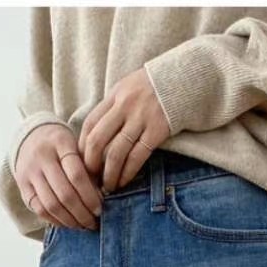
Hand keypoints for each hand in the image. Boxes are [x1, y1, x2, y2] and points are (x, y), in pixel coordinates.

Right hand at [15, 123, 102, 229]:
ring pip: (52, 205)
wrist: (31, 136)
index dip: (90, 197)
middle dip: (82, 214)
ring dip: (70, 220)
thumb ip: (88, 168)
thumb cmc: (62, 146)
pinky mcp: (22, 186)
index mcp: (60, 142)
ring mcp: (29, 172)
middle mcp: (42, 157)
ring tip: (83, 226)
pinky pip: (40, 210)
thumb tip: (101, 200)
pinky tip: (68, 223)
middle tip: (94, 224)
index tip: (100, 209)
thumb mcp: (77, 146)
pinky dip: (56, 220)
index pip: (77, 175)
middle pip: (65, 194)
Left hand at [79, 68, 170, 192]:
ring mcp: (141, 119)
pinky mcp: (157, 131)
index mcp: (115, 95)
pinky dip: (128, 172)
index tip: (81, 162)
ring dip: (109, 173)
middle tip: (91, 178)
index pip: (90, 124)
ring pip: (116, 152)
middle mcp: (125, 106)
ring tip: (107, 186)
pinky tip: (124, 182)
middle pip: (98, 139)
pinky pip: (137, 156)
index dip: (82, 146)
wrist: (185, 79)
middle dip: (91, 163)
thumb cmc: (155, 88)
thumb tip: (98, 134)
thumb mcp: (129, 89)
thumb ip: (114, 107)